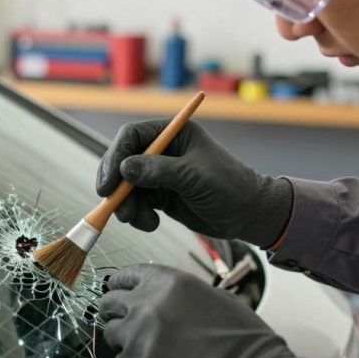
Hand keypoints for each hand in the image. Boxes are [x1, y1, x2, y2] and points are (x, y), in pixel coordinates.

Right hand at [96, 119, 292, 247]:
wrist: (248, 215)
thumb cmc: (229, 187)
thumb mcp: (193, 176)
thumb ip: (158, 171)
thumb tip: (124, 168)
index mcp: (174, 133)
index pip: (132, 136)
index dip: (116, 155)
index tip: (109, 182)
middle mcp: (163, 150)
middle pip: (123, 161)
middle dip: (117, 185)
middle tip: (114, 205)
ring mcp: (159, 173)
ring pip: (126, 185)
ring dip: (126, 204)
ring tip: (140, 221)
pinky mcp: (160, 195)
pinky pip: (136, 202)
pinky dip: (137, 214)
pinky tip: (151, 224)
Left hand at [98, 264, 294, 357]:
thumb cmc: (244, 343)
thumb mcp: (216, 299)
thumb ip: (181, 295)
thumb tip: (167, 298)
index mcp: (168, 283)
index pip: (128, 276)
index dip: (121, 285)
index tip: (118, 290)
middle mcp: (147, 305)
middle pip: (110, 303)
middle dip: (116, 312)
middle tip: (126, 323)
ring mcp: (137, 338)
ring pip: (111, 335)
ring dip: (125, 341)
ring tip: (149, 351)